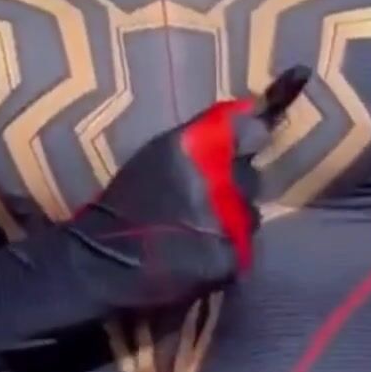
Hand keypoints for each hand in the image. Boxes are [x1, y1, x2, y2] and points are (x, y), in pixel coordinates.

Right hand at [71, 66, 310, 314]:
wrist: (102, 262)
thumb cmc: (125, 202)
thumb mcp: (158, 152)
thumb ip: (204, 134)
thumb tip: (256, 110)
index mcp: (197, 147)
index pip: (253, 129)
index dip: (258, 129)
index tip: (268, 122)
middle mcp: (220, 179)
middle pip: (251, 178)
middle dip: (233, 187)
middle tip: (200, 203)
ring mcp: (228, 221)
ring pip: (248, 214)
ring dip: (229, 220)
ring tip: (193, 232)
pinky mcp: (231, 257)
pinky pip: (241, 246)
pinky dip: (224, 249)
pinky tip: (196, 253)